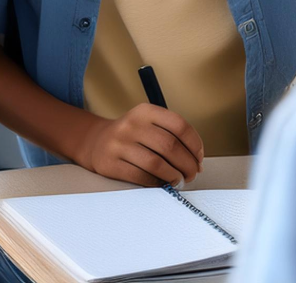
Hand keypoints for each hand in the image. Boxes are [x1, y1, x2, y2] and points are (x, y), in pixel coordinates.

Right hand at [77, 103, 203, 186]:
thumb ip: (171, 135)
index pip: (179, 125)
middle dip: (187, 164)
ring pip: (156, 164)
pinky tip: (162, 183)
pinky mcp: (111, 163)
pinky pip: (141, 177)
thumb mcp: (149, 123)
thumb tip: (196, 160)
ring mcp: (119, 144)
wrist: (97, 141)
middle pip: (170, 146)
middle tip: (192, 174)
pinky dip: (157, 183)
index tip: (199, 158)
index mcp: (145, 111)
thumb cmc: (132, 136)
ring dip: (174, 176)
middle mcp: (131, 124)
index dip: (194, 144)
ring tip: (178, 180)